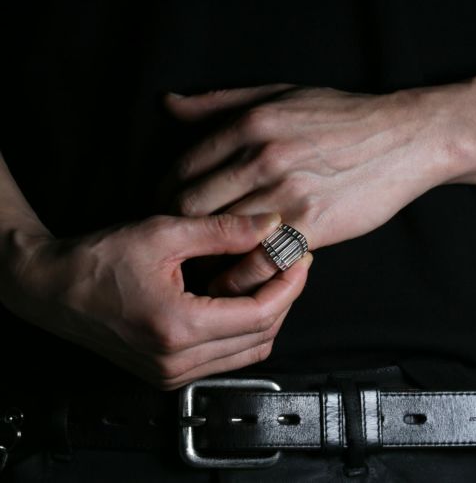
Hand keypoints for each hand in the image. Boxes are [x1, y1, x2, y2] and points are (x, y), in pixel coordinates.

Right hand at [2, 213, 311, 389]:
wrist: (52, 288)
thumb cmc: (99, 259)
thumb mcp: (164, 233)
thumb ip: (224, 230)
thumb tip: (270, 224)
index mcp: (179, 327)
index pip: (260, 314)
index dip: (289, 285)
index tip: (301, 258)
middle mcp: (178, 361)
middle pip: (260, 337)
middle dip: (284, 299)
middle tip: (291, 265)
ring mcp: (172, 373)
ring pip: (246, 352)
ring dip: (267, 316)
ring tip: (272, 279)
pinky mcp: (167, 372)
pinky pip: (224, 358)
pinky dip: (243, 330)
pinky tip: (242, 299)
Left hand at [164, 81, 475, 293]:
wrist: (402, 138)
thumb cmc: (338, 117)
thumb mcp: (277, 93)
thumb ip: (218, 102)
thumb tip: (169, 105)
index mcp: (248, 125)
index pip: (181, 170)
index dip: (164, 198)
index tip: (167, 213)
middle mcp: (262, 159)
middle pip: (190, 206)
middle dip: (176, 230)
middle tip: (178, 243)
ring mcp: (287, 194)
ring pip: (220, 237)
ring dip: (203, 258)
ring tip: (199, 266)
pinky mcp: (312, 226)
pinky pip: (259, 261)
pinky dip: (238, 276)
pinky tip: (233, 280)